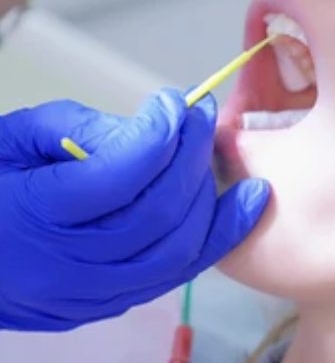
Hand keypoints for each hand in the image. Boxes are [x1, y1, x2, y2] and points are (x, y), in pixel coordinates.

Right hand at [0, 90, 269, 330]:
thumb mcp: (17, 139)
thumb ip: (84, 129)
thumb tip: (158, 127)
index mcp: (33, 213)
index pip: (119, 174)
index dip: (159, 132)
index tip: (176, 101)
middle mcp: (65, 264)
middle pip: (157, 212)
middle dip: (192, 155)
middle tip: (203, 117)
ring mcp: (88, 294)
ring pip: (176, 251)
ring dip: (211, 198)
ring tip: (221, 154)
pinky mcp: (106, 306)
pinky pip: (175, 276)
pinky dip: (213, 239)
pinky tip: (240, 207)